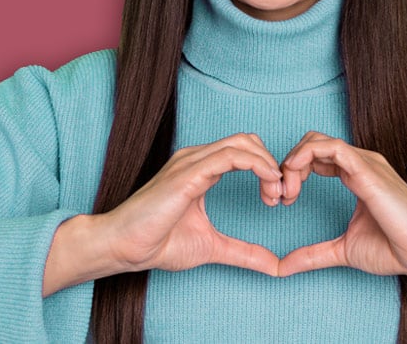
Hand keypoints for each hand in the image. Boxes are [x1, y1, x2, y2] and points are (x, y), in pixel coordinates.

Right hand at [44, 133, 282, 294]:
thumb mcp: (212, 247)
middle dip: (272, 164)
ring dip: (269, 165)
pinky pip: (230, 156)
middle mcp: (196, 159)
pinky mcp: (188, 172)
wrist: (123, 247)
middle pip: (248, 141)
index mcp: (201, 169)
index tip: (278, 199)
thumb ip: (244, 252)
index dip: (268, 170)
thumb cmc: (157, 243)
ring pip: (243, 143)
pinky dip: (257, 166)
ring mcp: (191, 162)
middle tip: (282, 196)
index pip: (244, 152)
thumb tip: (275, 266)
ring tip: (276, 194)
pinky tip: (268, 185)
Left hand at [276, 131, 406, 289]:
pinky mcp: (368, 170)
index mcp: (355, 175)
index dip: (293, 173)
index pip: (315, 156)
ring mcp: (365, 163)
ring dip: (293, 162)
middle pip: (312, 143)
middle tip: (280, 197)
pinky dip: (305, 156)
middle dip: (288, 165)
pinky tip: (294, 178)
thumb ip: (312, 255)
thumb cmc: (395, 248)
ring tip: (287, 192)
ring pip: (317, 141)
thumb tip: (282, 267)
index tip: (284, 201)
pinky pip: (332, 147)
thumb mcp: (342, 251)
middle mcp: (360, 163)